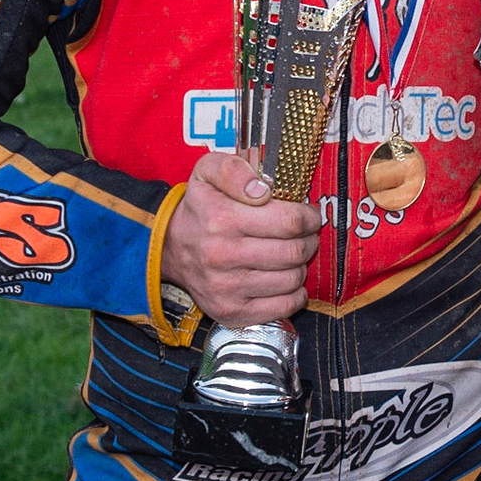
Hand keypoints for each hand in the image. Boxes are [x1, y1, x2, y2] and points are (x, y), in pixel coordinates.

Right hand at [160, 152, 320, 327]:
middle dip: (309, 240)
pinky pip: (284, 306)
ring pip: (292, 279)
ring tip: (291, 254)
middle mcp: (223, 255)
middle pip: (294, 252)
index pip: (290, 221)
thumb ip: (236, 169)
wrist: (170, 248)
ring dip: (301, 265)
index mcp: (222, 218)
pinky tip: (285, 279)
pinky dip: (295, 293)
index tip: (310, 214)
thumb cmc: (200, 207)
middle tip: (306, 234)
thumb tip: (263, 189)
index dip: (309, 217)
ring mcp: (226, 288)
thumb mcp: (208, 171)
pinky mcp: (231, 311)